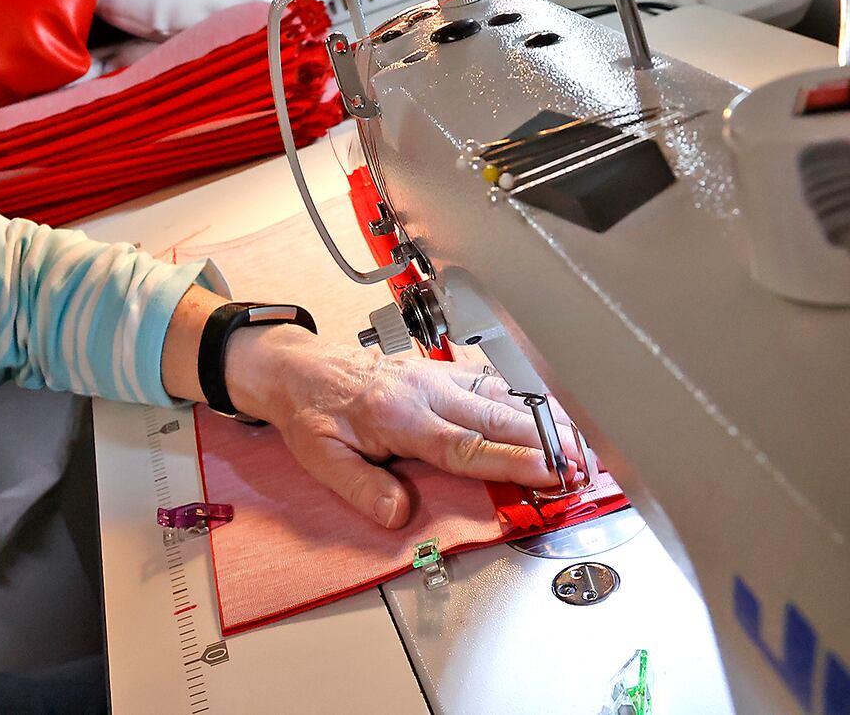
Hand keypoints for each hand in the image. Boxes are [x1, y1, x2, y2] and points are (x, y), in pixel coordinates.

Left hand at [227, 324, 582, 527]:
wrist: (301, 369)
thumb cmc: (312, 412)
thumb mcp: (320, 457)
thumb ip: (360, 487)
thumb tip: (398, 514)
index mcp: (398, 415)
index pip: (464, 445)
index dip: (511, 461)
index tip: (549, 473)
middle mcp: (425, 391)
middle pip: (497, 418)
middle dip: (546, 443)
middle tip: (582, 469)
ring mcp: (437, 377)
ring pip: (504, 396)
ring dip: (546, 422)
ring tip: (582, 448)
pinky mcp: (444, 372)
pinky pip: (494, 384)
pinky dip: (530, 402)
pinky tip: (554, 416)